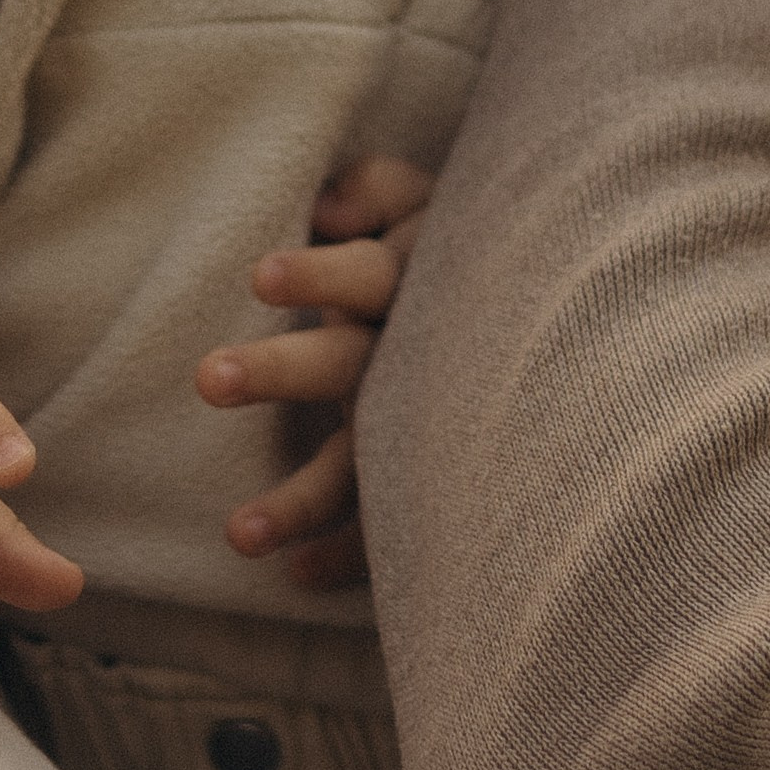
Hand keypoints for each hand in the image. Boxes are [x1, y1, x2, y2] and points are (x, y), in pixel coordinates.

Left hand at [196, 157, 433, 593]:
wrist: (563, 315)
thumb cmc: (457, 248)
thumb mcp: (428, 201)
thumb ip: (375, 192)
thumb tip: (324, 210)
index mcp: (413, 280)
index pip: (363, 273)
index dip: (317, 276)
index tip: (257, 278)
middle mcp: (417, 353)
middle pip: (347, 363)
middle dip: (281, 371)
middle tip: (206, 379)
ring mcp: (426, 419)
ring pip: (367, 461)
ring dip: (303, 499)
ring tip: (237, 538)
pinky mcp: (434, 472)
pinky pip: (391, 521)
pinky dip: (349, 551)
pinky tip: (299, 578)